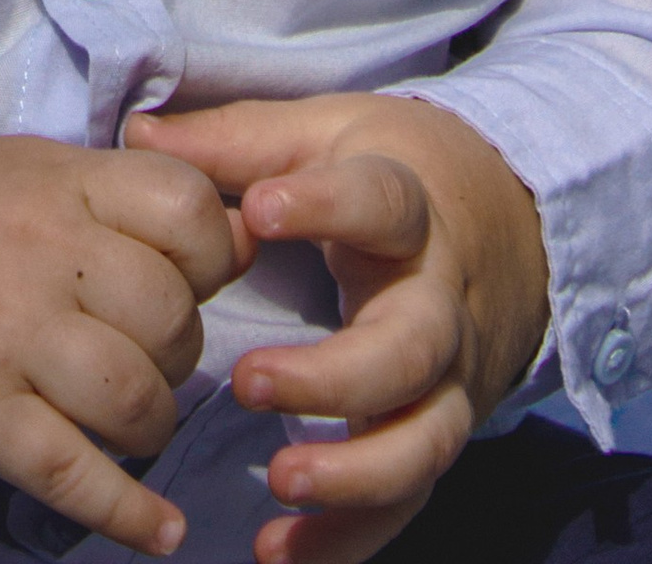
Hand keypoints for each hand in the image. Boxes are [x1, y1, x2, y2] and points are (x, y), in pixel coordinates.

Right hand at [0, 137, 244, 557]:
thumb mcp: (30, 176)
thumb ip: (121, 198)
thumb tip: (238, 235)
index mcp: (62, 185)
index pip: (186, 210)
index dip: (211, 254)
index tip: (191, 280)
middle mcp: (42, 255)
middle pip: (170, 316)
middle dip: (179, 352)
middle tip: (145, 358)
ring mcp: (9, 338)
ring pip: (134, 397)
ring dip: (151, 426)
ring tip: (130, 425)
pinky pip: (74, 474)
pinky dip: (128, 514)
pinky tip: (160, 532)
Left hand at [125, 95, 547, 563]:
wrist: (510, 219)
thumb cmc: (396, 172)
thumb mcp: (327, 133)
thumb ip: (239, 140)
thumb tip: (140, 129)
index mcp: (411, 209)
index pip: (382, 205)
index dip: (327, 207)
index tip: (257, 211)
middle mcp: (439, 302)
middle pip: (409, 351)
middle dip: (336, 377)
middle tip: (249, 382)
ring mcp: (448, 379)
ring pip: (423, 441)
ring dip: (354, 475)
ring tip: (281, 485)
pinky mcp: (438, 430)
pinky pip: (407, 499)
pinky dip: (350, 536)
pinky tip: (283, 553)